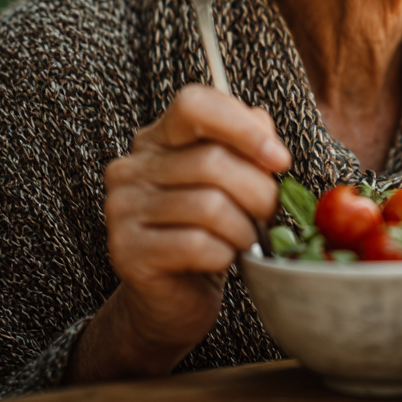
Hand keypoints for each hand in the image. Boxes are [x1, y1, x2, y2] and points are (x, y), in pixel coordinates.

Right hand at [66, 84, 290, 382]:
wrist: (173, 298)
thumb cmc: (212, 230)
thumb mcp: (234, 180)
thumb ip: (249, 144)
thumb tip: (267, 138)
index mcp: (159, 138)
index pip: (195, 104)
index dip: (242, 127)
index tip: (280, 160)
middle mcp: (132, 168)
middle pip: (213, 161)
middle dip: (259, 192)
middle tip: (267, 215)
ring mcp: (122, 210)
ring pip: (209, 205)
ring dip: (243, 228)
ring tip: (243, 239)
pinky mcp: (126, 252)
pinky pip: (197, 245)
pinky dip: (224, 255)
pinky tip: (222, 259)